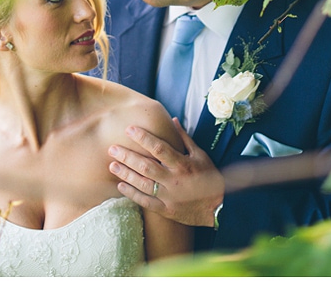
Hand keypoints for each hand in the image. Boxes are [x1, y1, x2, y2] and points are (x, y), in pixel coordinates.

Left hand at [108, 118, 224, 227]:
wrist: (218, 208)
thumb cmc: (209, 178)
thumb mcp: (201, 155)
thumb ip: (184, 138)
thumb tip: (172, 120)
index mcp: (183, 164)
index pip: (160, 148)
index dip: (144, 138)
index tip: (129, 130)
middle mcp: (175, 180)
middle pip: (147, 166)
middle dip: (128, 157)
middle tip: (112, 148)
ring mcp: (170, 197)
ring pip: (143, 184)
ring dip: (126, 174)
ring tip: (112, 165)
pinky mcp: (166, 210)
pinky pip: (146, 202)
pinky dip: (132, 194)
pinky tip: (120, 186)